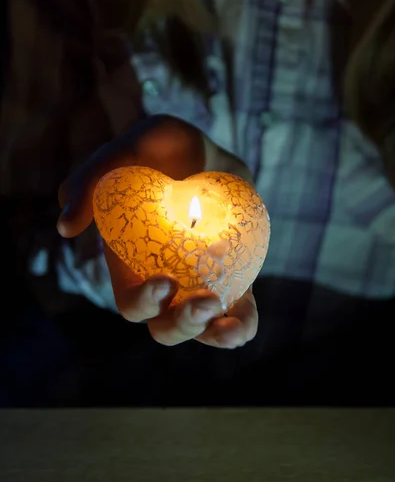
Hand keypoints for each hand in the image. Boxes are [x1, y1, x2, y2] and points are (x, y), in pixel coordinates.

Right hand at [57, 115, 258, 348]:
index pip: (131, 302)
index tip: (165, 280)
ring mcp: (201, 282)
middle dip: (180, 325)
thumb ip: (89, 179)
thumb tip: (66, 227)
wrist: (207, 149)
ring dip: (213, 334)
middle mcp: (166, 279)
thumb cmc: (160, 148)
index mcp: (133, 262)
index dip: (143, 303)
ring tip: (225, 321)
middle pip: (164, 325)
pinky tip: (240, 325)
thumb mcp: (129, 148)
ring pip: (201, 329)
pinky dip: (240, 327)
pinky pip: (239, 314)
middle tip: (203, 302)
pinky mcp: (234, 278)